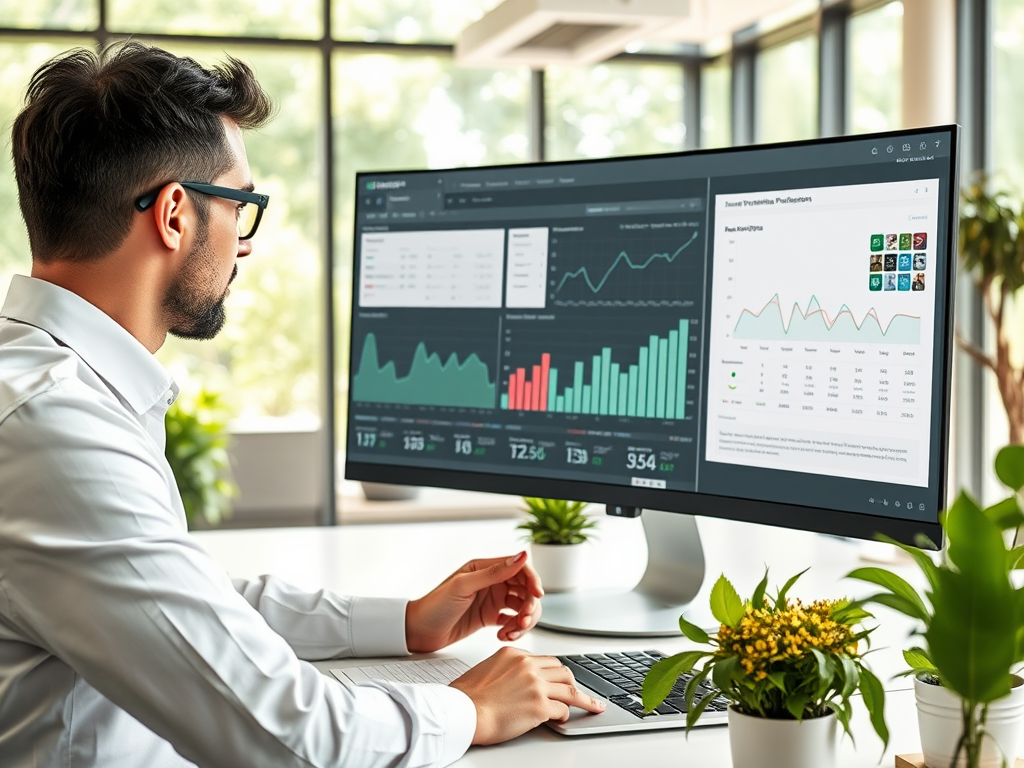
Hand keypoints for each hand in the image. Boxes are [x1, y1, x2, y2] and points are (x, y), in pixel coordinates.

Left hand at [405, 551, 542, 652]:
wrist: (418, 631)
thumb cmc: (435, 605)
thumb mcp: (464, 586)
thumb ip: (494, 572)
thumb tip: (521, 556)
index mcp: (485, 568)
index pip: (520, 568)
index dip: (533, 580)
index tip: (537, 595)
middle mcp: (492, 582)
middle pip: (525, 589)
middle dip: (530, 606)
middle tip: (523, 621)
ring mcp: (492, 600)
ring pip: (522, 607)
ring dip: (523, 620)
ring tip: (511, 632)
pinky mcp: (491, 617)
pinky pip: (512, 621)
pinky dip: (513, 629)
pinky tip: (503, 636)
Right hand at [449, 647, 605, 744]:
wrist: (463, 711)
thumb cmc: (467, 696)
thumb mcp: (487, 669)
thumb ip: (507, 670)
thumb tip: (517, 681)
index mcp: (514, 655)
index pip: (545, 660)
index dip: (554, 673)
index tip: (560, 679)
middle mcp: (528, 666)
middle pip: (562, 671)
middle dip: (572, 683)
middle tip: (579, 692)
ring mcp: (536, 685)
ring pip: (570, 688)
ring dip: (583, 699)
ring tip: (593, 705)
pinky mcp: (540, 706)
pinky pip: (563, 709)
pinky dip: (565, 715)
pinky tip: (563, 719)